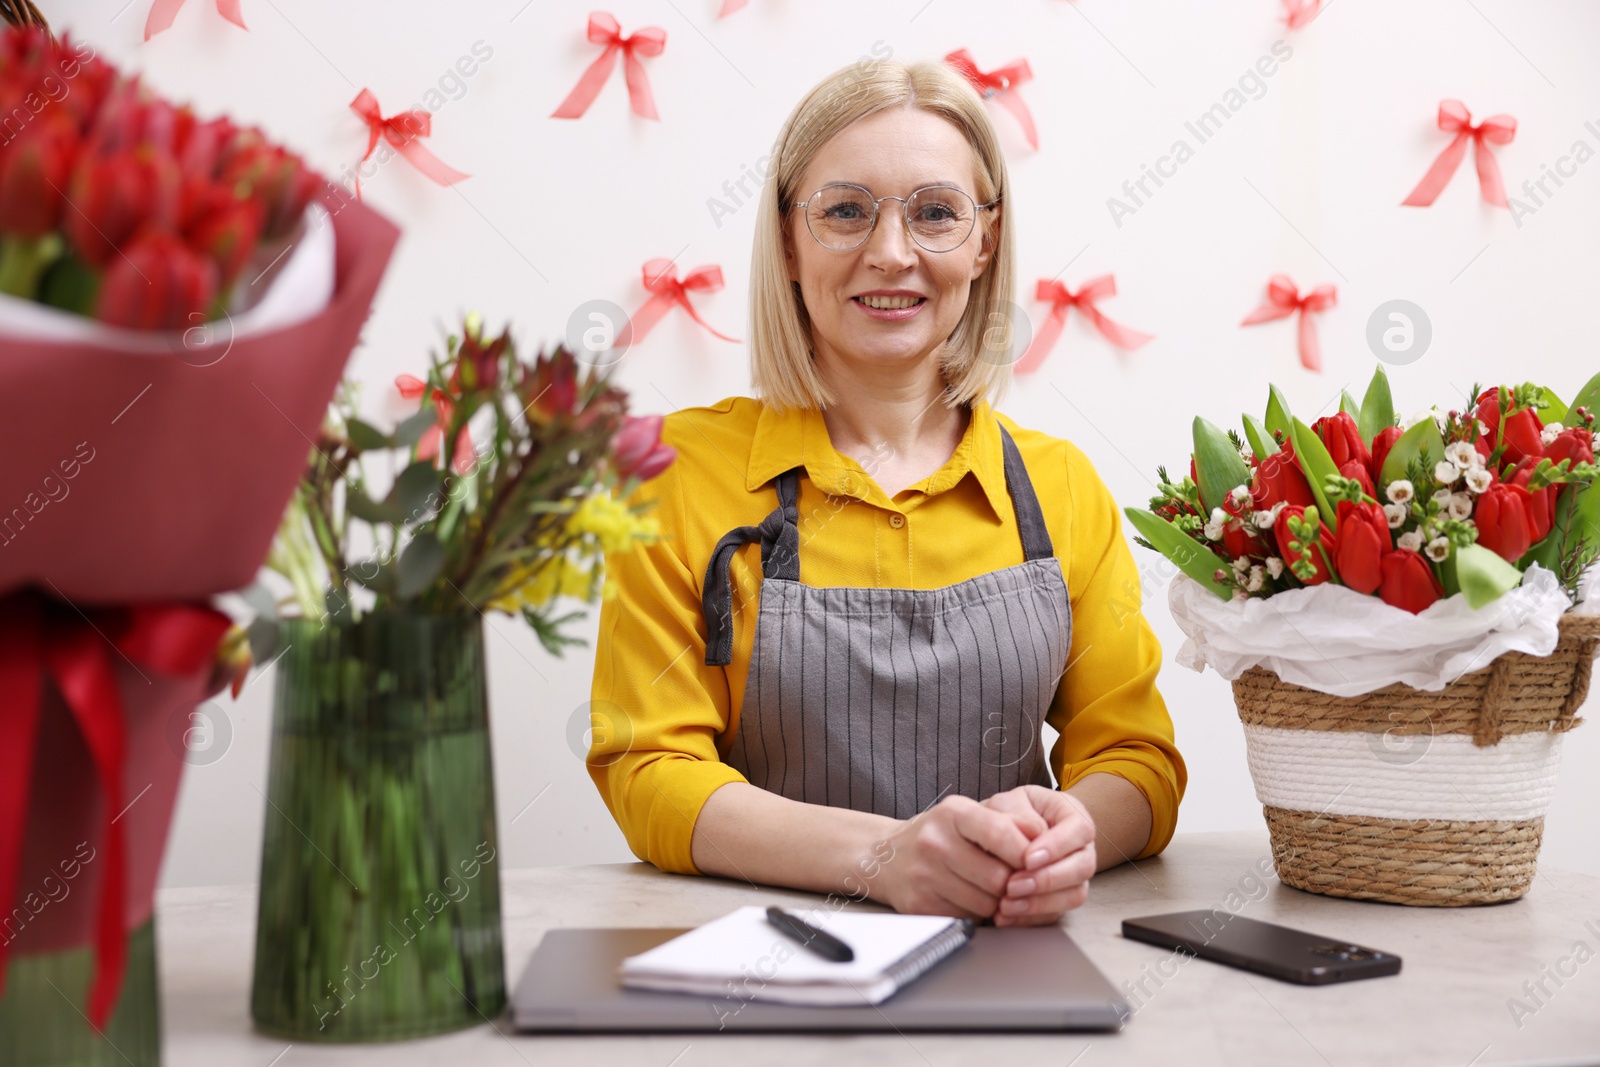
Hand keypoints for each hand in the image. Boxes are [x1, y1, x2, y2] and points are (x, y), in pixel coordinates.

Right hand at [871, 795, 1046, 919]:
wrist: (887, 857)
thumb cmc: (939, 834)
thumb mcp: (969, 815)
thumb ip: (1009, 822)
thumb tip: (1043, 836)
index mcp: (953, 813)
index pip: (1001, 833)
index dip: (1027, 853)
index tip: (1036, 862)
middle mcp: (935, 842)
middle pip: (998, 877)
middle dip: (1013, 885)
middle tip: (1014, 881)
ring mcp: (925, 875)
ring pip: (986, 903)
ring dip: (997, 902)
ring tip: (988, 889)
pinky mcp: (920, 905)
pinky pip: (967, 918)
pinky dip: (976, 914)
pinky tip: (967, 899)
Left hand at [981, 785, 1096, 925]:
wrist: (998, 832)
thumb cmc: (1008, 813)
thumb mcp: (1008, 802)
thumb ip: (1019, 815)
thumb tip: (1033, 835)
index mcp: (1072, 815)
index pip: (1080, 829)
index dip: (1057, 846)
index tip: (1028, 858)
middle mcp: (1080, 848)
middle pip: (1082, 867)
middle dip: (1048, 879)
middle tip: (1014, 885)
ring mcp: (1073, 875)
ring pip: (1074, 895)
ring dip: (1040, 903)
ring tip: (1007, 903)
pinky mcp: (1060, 898)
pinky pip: (1055, 914)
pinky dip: (1030, 918)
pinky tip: (1007, 916)